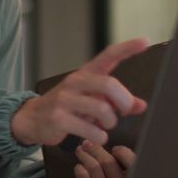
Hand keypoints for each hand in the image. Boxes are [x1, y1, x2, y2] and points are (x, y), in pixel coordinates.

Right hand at [10, 38, 149, 145]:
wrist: (33, 118)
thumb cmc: (67, 107)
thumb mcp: (91, 100)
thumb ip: (116, 101)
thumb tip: (141, 105)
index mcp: (85, 74)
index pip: (108, 55)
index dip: (128, 48)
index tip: (145, 41)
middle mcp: (75, 82)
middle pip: (109, 84)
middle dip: (124, 101)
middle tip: (124, 111)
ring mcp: (65, 99)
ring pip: (102, 109)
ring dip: (110, 122)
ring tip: (105, 126)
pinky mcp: (58, 117)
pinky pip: (90, 129)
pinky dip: (99, 136)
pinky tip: (94, 135)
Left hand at [59, 141, 136, 177]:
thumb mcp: (115, 170)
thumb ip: (118, 157)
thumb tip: (102, 137)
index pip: (133, 165)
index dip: (123, 153)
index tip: (115, 149)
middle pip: (108, 163)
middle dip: (96, 149)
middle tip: (87, 143)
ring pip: (94, 168)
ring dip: (84, 155)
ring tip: (80, 150)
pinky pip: (83, 176)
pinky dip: (79, 167)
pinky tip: (79, 167)